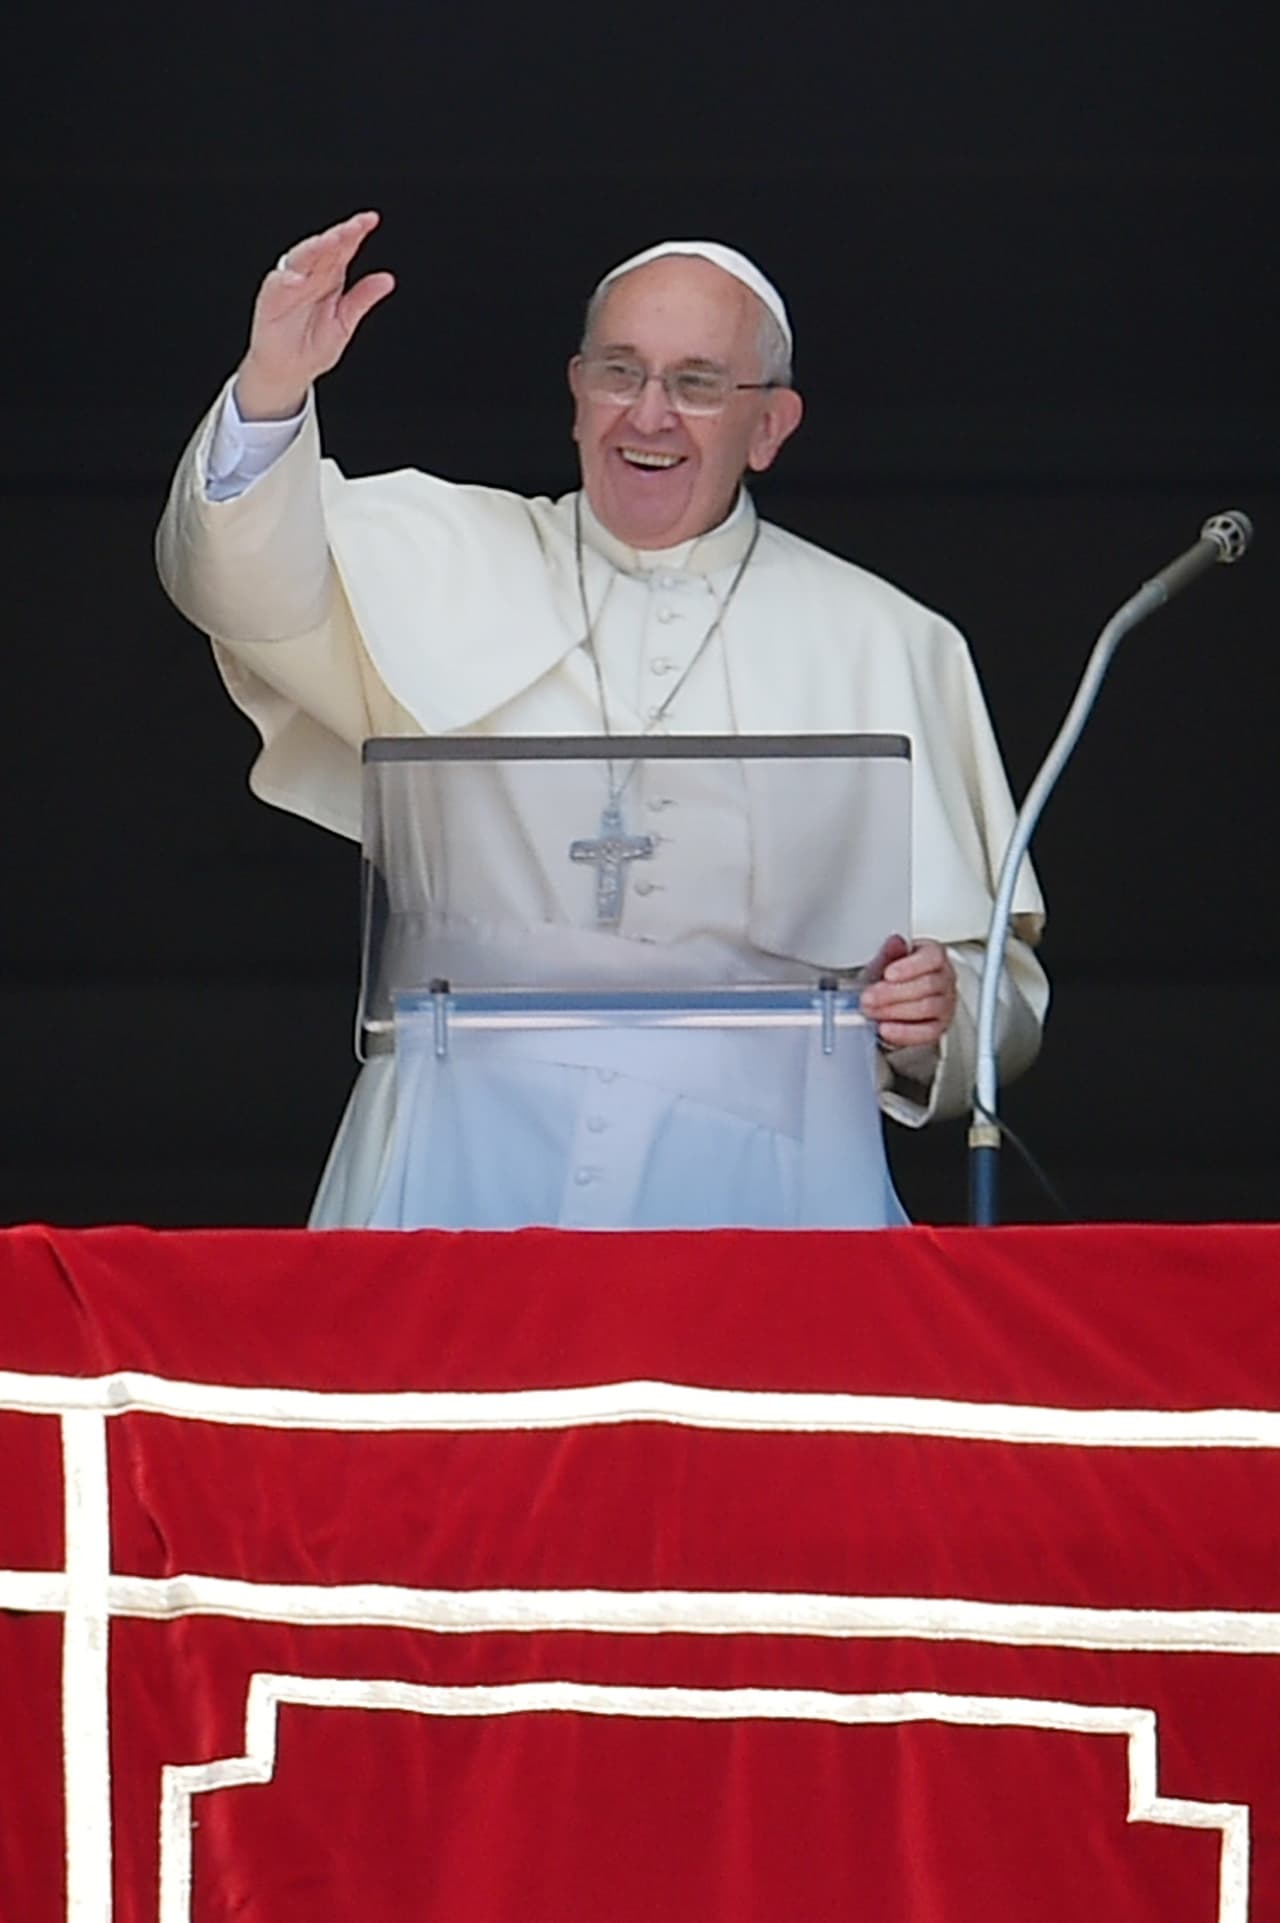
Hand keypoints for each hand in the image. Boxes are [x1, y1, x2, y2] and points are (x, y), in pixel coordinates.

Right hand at [234, 210, 395, 419]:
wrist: (290, 372)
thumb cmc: (313, 346)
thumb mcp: (345, 324)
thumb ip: (363, 299)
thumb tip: (387, 279)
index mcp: (329, 278)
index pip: (343, 249)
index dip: (355, 233)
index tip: (371, 220)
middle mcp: (309, 276)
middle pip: (323, 248)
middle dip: (338, 235)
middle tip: (354, 227)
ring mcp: (289, 286)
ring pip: (300, 259)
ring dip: (314, 249)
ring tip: (330, 241)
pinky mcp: (271, 302)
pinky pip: (276, 286)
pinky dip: (285, 281)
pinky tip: (297, 279)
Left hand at [859, 939, 957, 1049]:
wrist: (893, 1001)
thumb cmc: (893, 978)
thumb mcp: (886, 961)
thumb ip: (890, 952)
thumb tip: (895, 942)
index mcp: (934, 956)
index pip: (933, 958)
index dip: (910, 966)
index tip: (888, 974)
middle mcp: (945, 979)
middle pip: (927, 985)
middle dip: (893, 992)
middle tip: (868, 997)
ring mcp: (945, 1004)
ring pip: (927, 1007)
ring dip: (894, 1011)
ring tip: (872, 1011)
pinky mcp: (939, 1027)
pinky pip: (927, 1033)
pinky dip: (904, 1032)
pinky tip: (886, 1029)